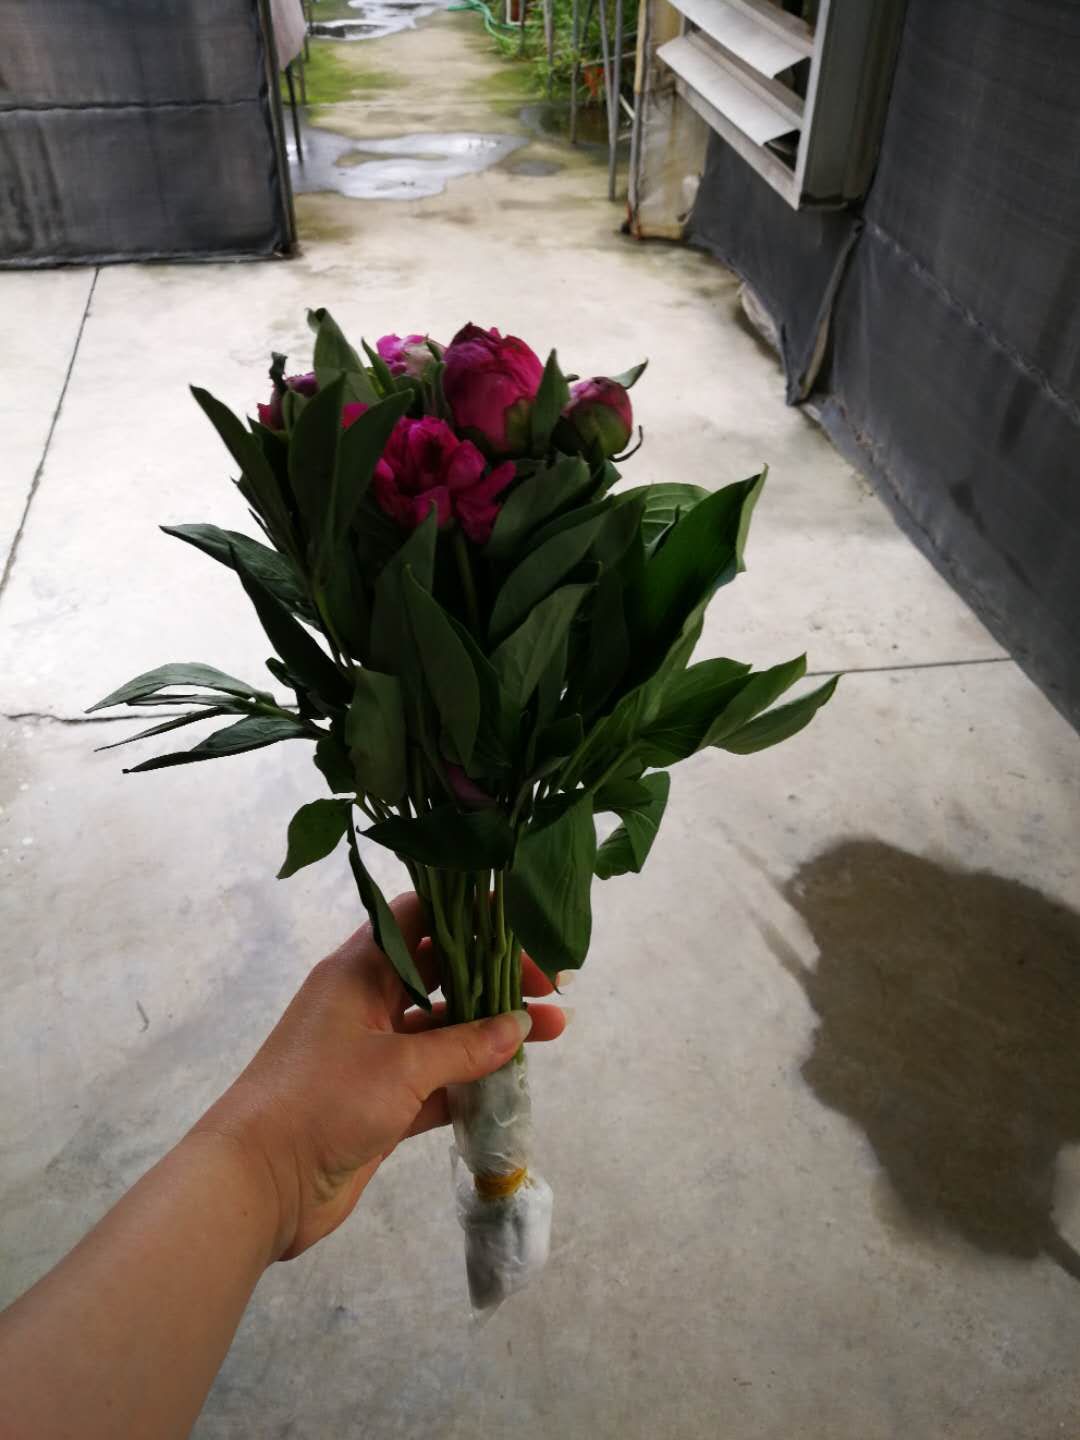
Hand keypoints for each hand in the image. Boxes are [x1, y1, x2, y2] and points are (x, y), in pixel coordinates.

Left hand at [192, 893, 565, 1260]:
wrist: (257, 1183)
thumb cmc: (321, 1101)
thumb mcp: (400, 1067)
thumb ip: (465, 1046)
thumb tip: (519, 1025)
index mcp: (359, 970)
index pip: (419, 918)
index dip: (470, 914)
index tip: (520, 925)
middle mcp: (367, 1002)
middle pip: (441, 972)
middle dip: (495, 976)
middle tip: (551, 985)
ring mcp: (373, 1053)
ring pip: (444, 1028)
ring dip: (492, 1030)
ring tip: (554, 1031)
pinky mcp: (380, 1101)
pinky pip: (437, 1078)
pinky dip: (471, 1078)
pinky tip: (514, 1080)